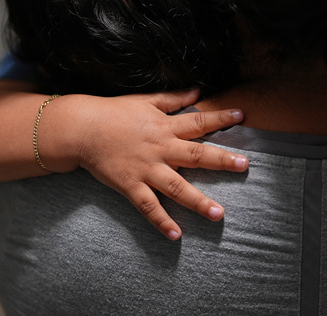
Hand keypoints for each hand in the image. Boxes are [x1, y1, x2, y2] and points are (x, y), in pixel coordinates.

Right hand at [47, 88, 246, 240]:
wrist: (81, 130)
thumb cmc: (114, 113)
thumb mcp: (146, 101)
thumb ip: (173, 99)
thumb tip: (198, 91)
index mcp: (165, 126)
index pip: (198, 122)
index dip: (220, 118)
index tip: (241, 116)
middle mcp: (160, 148)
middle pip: (196, 155)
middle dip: (222, 160)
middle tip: (244, 165)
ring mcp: (146, 169)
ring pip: (177, 187)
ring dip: (198, 201)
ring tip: (219, 214)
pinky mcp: (131, 186)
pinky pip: (148, 207)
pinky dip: (162, 221)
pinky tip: (176, 235)